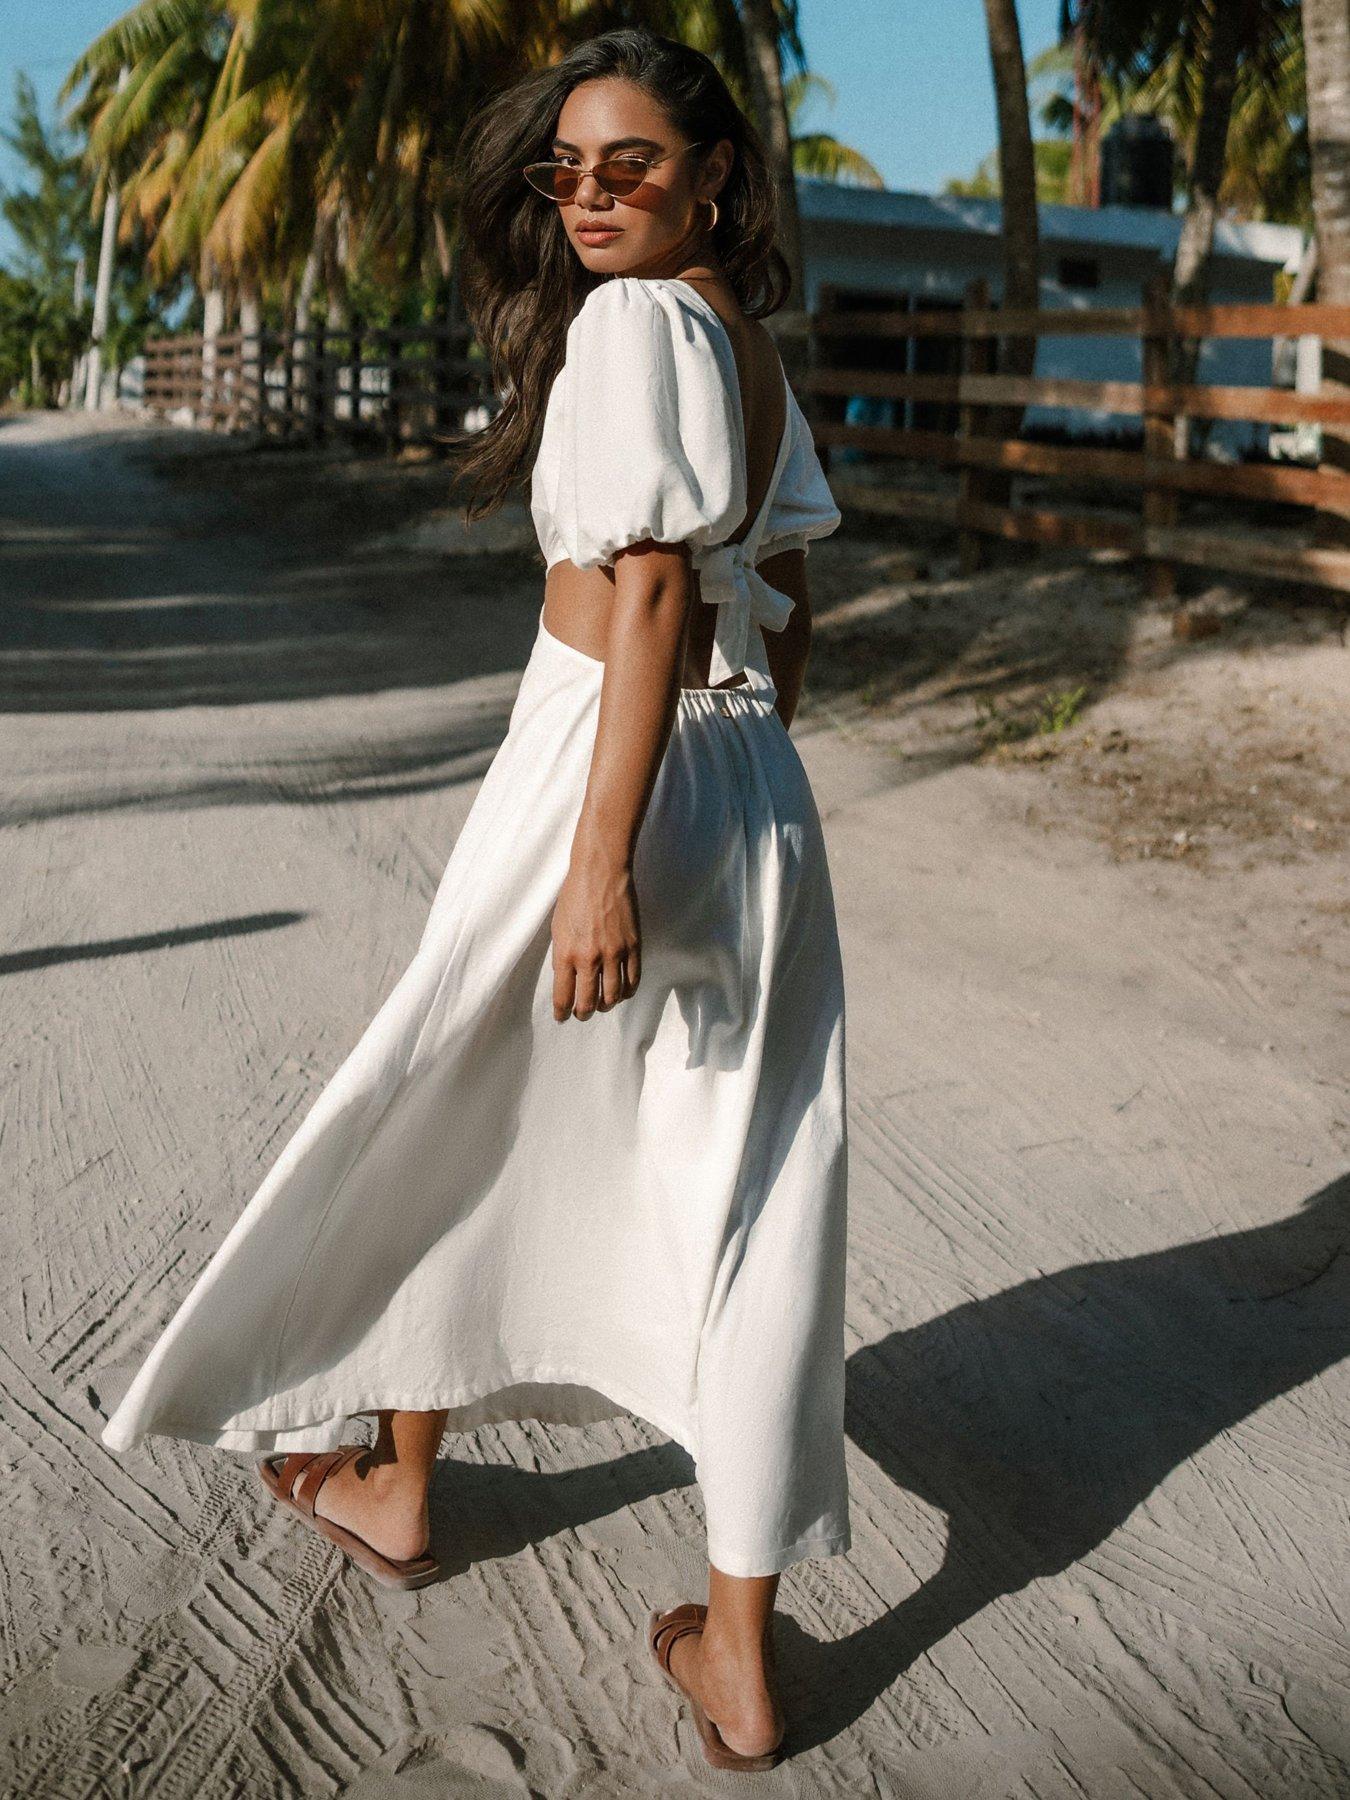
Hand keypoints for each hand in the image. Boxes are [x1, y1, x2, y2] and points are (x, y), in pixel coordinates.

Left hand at [551, 843, 640, 1021]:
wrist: (601, 873)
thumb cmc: (575, 896)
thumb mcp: (558, 927)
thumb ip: (562, 955)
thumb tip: (567, 977)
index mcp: (565, 954)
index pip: (563, 996)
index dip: (562, 1012)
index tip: (563, 1017)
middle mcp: (589, 959)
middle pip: (588, 1002)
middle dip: (583, 1013)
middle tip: (582, 1015)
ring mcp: (613, 954)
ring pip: (612, 996)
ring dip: (605, 1005)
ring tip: (602, 1005)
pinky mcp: (633, 947)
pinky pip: (632, 980)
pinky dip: (626, 992)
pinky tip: (621, 993)